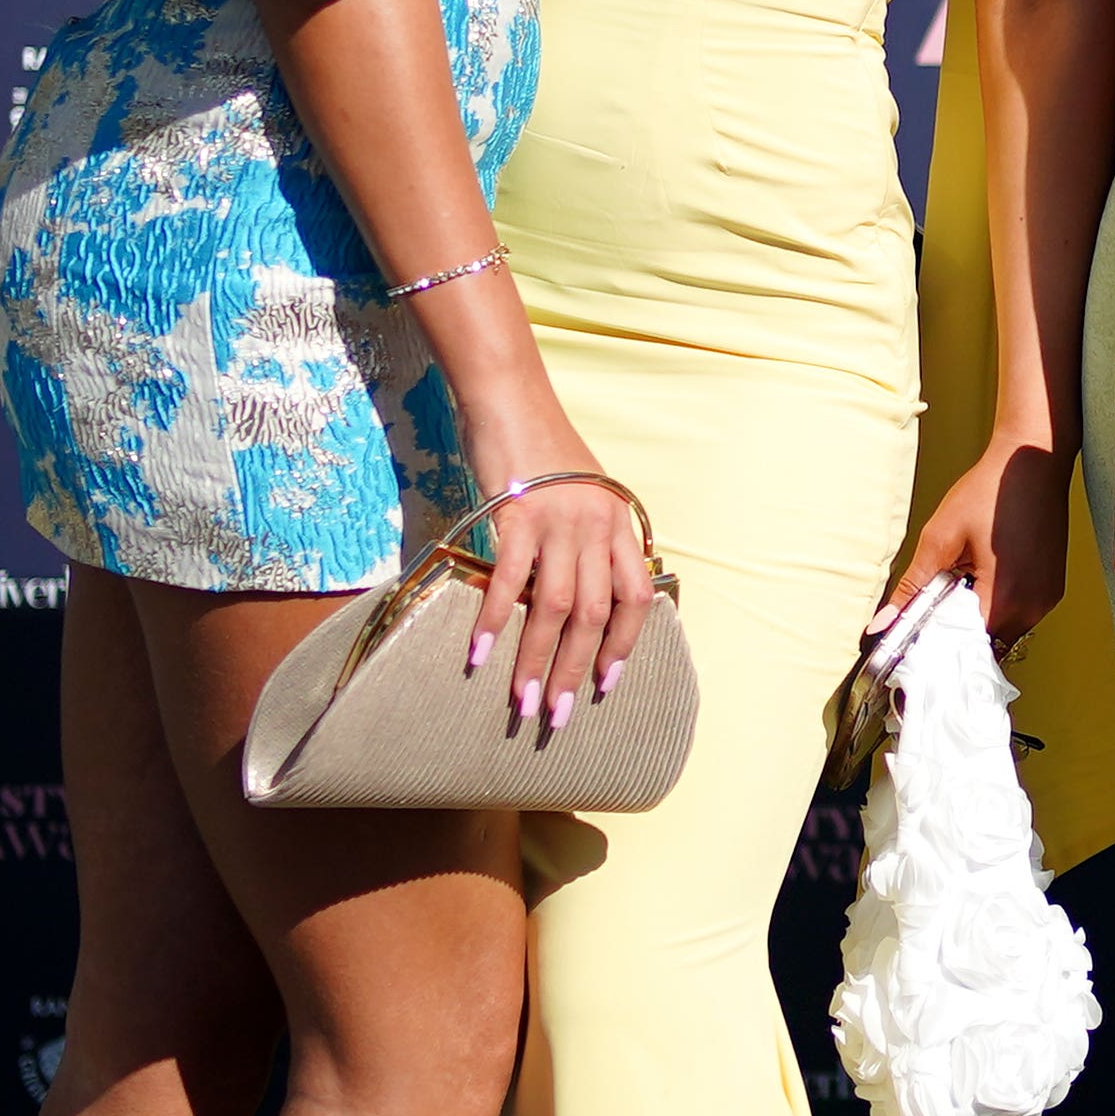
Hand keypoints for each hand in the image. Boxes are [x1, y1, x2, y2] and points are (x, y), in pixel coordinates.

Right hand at [457, 392, 652, 734]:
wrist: (512, 399)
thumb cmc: (544, 450)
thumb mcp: (585, 494)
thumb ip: (590, 541)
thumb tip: (580, 597)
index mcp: (618, 525)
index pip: (635, 598)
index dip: (623, 645)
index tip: (606, 684)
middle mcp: (597, 526)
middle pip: (595, 613)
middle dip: (578, 669)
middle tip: (560, 715)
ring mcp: (559, 520)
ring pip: (556, 606)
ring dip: (538, 660)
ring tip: (523, 701)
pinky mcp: (517, 512)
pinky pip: (509, 578)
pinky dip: (493, 619)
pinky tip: (479, 653)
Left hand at [883, 440, 1073, 649]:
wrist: (1032, 461)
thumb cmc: (989, 491)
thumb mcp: (940, 537)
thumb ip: (911, 586)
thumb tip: (881, 623)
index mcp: (1002, 598)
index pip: (962, 648)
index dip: (935, 644)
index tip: (917, 635)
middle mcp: (1031, 607)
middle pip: (983, 644)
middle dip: (956, 629)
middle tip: (939, 596)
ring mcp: (1045, 600)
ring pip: (1001, 631)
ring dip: (978, 616)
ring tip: (966, 577)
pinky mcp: (1052, 590)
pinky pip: (1018, 614)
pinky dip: (998, 604)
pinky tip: (987, 573)